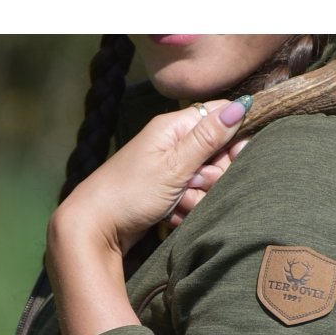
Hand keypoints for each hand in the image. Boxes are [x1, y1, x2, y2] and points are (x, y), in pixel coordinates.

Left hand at [47, 97, 251, 262]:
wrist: (95, 228)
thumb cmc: (129, 193)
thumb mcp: (174, 165)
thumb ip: (208, 138)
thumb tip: (240, 106)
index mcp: (174, 127)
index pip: (221, 116)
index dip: (234, 139)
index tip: (233, 160)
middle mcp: (173, 144)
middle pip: (218, 154)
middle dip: (213, 176)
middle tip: (192, 184)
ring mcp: (169, 169)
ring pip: (207, 181)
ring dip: (198, 197)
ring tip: (177, 203)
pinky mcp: (167, 192)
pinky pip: (192, 199)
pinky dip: (186, 210)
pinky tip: (171, 216)